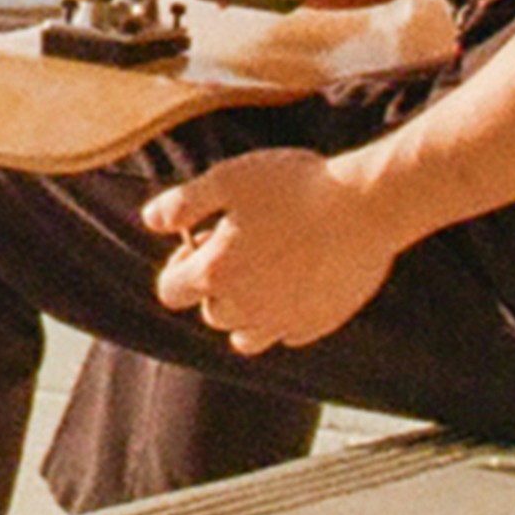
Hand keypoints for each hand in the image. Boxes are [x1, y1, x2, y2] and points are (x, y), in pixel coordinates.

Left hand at [142, 148, 400, 355]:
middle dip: (214, 285)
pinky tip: (299, 279)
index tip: (200, 240)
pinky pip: (287, 333)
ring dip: (245, 310)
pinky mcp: (318, 325)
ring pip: (245, 335)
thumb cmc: (294, 187)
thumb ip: (182, 203)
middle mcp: (244, 309)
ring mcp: (283, 321)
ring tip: (266, 269)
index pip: (170, 291)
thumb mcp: (228, 179)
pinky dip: (284, 316)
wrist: (364, 206)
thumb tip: (150, 220)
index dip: (179, 266)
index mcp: (214, 274)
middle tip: (240, 245)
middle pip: (209, 313)